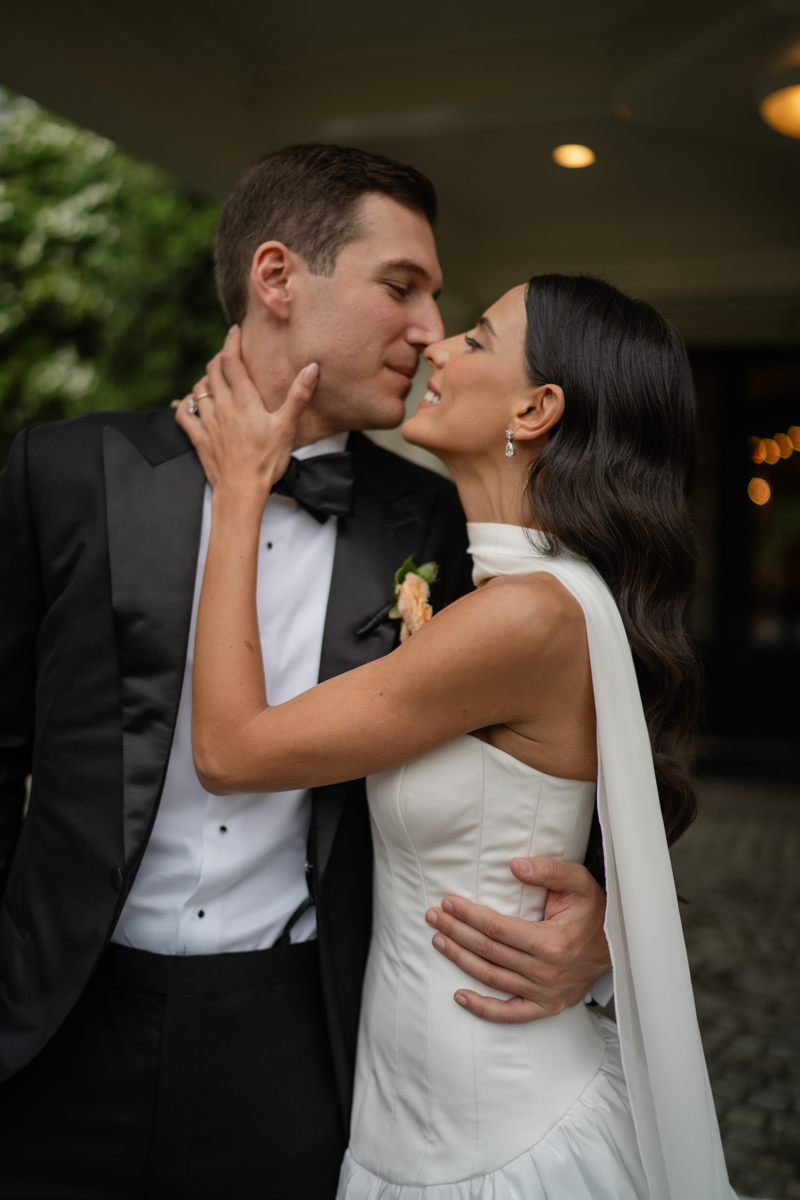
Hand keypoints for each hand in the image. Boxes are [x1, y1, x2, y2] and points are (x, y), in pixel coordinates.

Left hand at [174, 325, 318, 501]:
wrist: (241, 491)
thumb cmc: (266, 461)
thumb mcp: (287, 427)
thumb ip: (298, 396)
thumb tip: (312, 368)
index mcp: (243, 400)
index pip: (231, 360)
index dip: (231, 342)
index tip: (234, 331)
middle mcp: (221, 406)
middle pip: (212, 370)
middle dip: (219, 358)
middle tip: (228, 355)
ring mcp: (207, 421)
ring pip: (198, 389)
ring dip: (205, 380)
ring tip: (214, 379)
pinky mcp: (198, 437)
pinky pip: (184, 414)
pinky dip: (185, 404)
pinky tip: (190, 403)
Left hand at [425, 857, 610, 1023]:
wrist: (619, 945)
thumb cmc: (594, 910)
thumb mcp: (577, 882)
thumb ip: (547, 870)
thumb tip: (514, 865)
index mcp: (551, 942)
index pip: (496, 928)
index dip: (468, 915)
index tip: (448, 902)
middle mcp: (545, 972)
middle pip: (488, 951)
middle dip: (456, 931)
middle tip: (434, 917)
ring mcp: (545, 994)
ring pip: (491, 978)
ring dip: (460, 960)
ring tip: (438, 941)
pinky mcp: (546, 1007)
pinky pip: (509, 1014)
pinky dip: (482, 1008)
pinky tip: (459, 996)